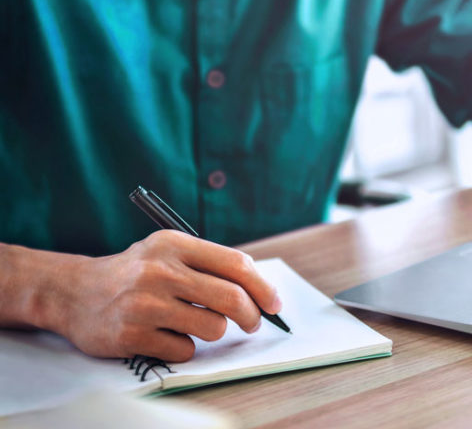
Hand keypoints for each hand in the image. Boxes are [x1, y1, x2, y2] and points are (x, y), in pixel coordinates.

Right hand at [54, 230, 279, 361]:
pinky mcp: (132, 335)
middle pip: (231, 298)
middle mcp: (160, 271)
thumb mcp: (166, 252)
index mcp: (173, 244)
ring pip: (213, 328)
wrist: (73, 292)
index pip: (236, 265)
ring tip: (194, 324)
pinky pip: (185, 350)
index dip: (263, 287)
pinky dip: (184, 347)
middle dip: (252, 316)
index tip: (274, 303)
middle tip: (253, 323)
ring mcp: (145, 304)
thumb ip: (208, 264)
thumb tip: (260, 291)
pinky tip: (165, 335)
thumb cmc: (134, 273)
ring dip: (214, 331)